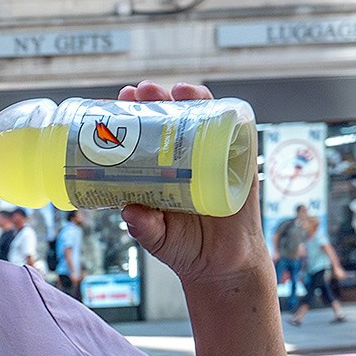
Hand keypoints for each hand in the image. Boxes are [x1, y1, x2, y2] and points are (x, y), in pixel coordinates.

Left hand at [116, 81, 270, 289]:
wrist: (222, 265)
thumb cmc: (184, 247)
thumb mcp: (157, 239)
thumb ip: (144, 227)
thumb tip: (130, 212)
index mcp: (158, 171)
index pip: (142, 136)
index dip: (132, 117)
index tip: (117, 103)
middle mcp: (183, 159)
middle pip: (169, 120)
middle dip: (155, 101)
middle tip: (140, 92)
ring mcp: (211, 158)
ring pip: (201, 119)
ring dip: (190, 98)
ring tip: (177, 90)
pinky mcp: (238, 164)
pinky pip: (235, 134)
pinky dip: (226, 115)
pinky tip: (215, 103)